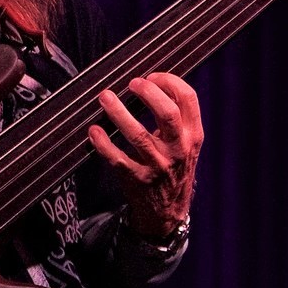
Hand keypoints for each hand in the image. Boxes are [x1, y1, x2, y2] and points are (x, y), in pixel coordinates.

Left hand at [88, 72, 202, 239]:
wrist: (168, 211)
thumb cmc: (173, 167)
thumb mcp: (186, 143)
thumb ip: (176, 117)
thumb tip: (152, 82)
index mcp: (193, 135)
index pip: (188, 99)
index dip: (169, 81)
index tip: (152, 75)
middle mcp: (178, 149)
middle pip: (167, 114)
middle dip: (148, 93)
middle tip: (132, 83)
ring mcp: (158, 166)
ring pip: (139, 136)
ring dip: (119, 114)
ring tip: (105, 97)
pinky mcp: (137, 180)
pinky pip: (117, 159)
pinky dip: (103, 144)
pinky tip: (94, 131)